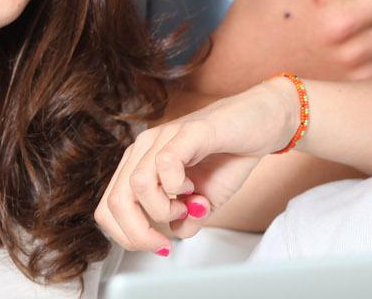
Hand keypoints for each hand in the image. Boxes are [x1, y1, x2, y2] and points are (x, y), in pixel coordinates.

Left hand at [95, 79, 298, 251]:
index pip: (109, 207)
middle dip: (137, 233)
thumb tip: (174, 233)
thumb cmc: (231, 156)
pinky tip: (192, 187)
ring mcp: (164, 137)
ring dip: (161, 209)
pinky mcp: (188, 131)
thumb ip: (185, 220)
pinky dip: (176, 186)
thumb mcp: (205, 201)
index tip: (156, 246)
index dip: (126, 236)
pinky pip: (164, 163)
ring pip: (136, 185)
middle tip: (163, 242)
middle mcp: (145, 149)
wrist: (262, 125)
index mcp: (141, 165)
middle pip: (115, 201)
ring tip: (187, 205)